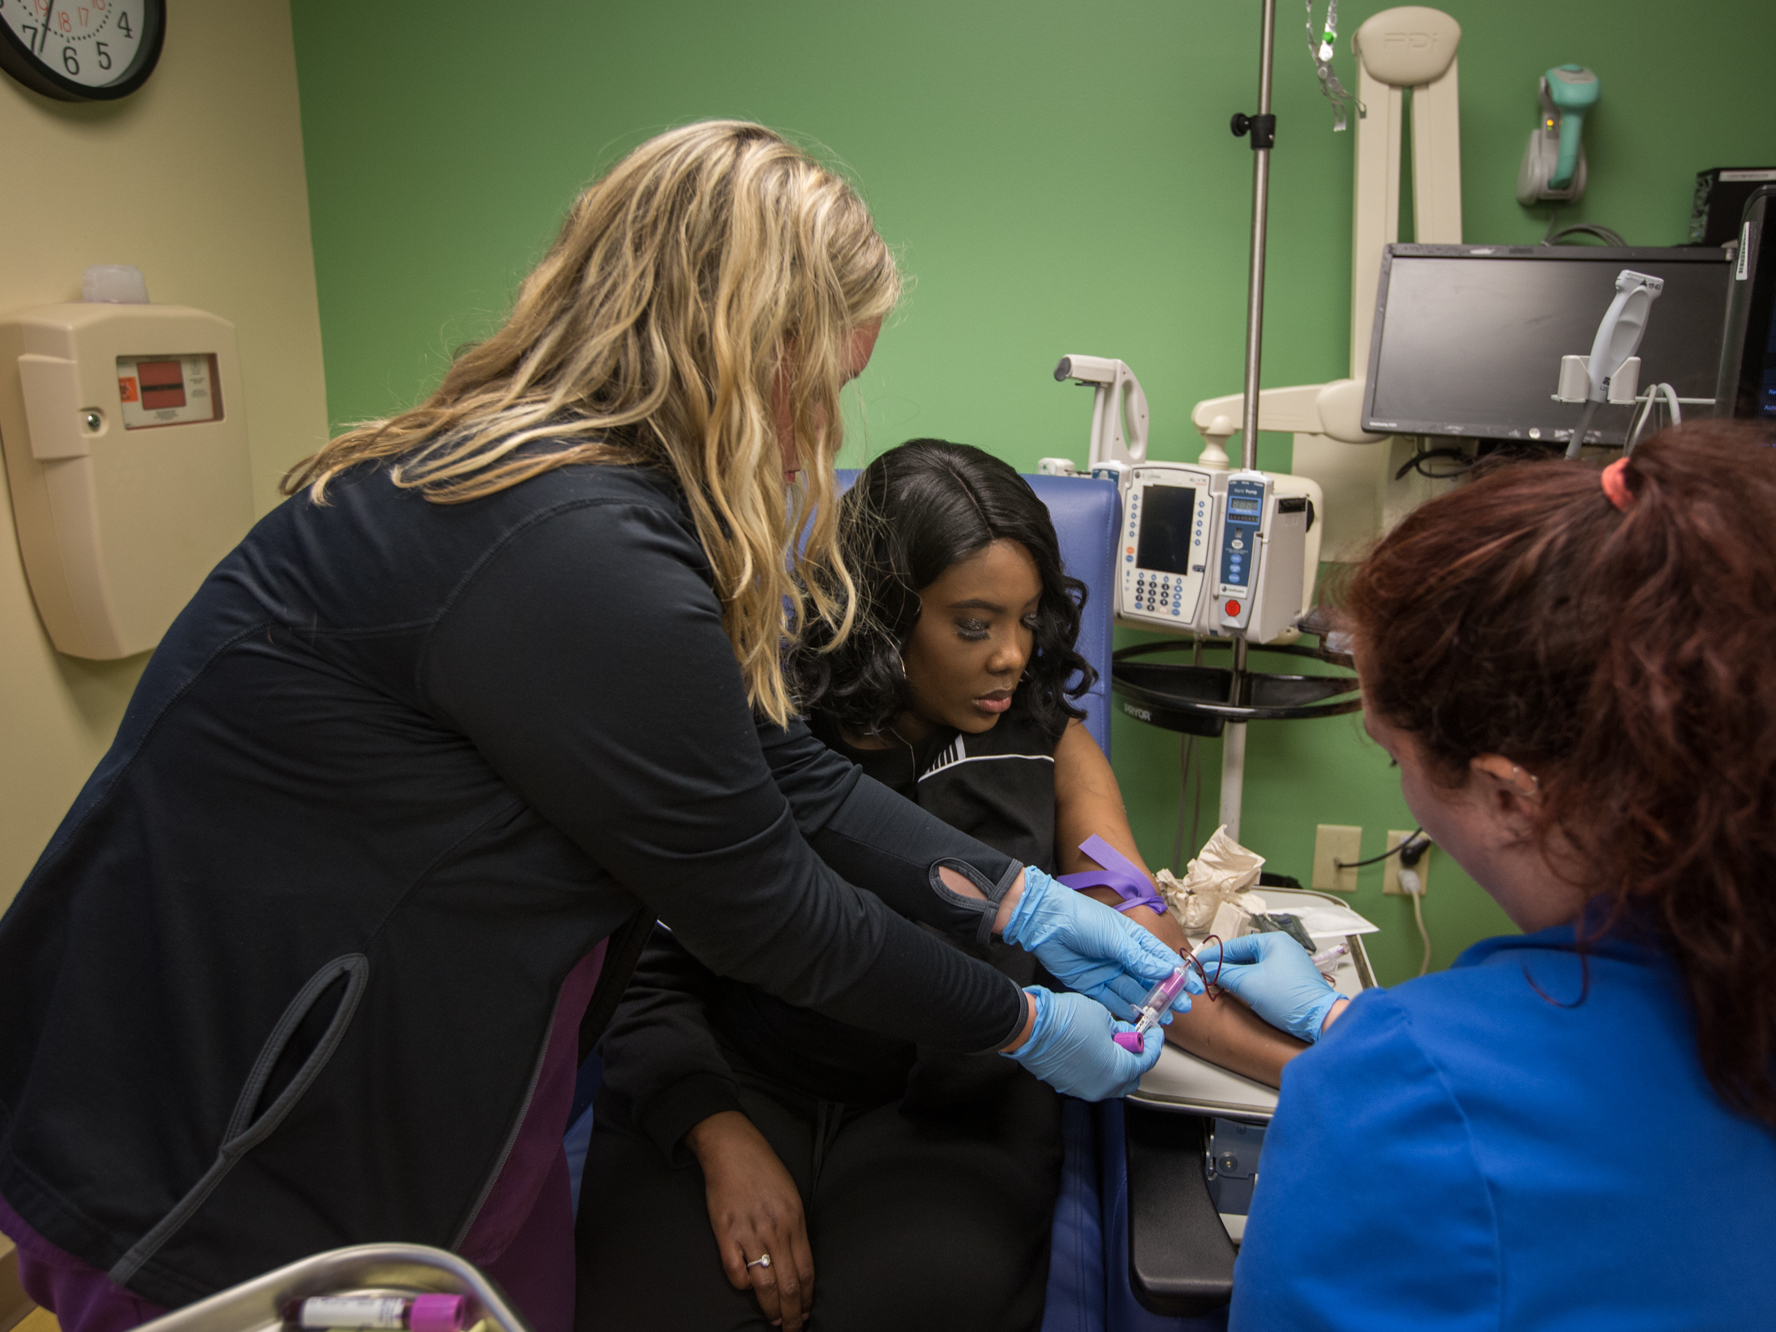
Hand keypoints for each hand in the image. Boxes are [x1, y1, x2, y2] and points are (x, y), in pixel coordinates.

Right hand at [685, 1111, 814, 1329]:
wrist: (732, 1149)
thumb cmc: (764, 1170)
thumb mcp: (791, 1196)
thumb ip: (795, 1229)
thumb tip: (798, 1264)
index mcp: (794, 1220)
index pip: (806, 1270)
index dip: (808, 1297)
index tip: (808, 1311)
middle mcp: (775, 1229)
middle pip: (788, 1283)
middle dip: (793, 1312)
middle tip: (793, 1328)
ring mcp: (749, 1232)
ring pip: (763, 1283)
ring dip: (770, 1307)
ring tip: (774, 1319)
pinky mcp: (725, 1232)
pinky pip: (735, 1270)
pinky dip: (742, 1284)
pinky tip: (747, 1287)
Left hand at [1001, 867, 1194, 1017]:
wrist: (1046, 922)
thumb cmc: (1082, 919)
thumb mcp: (1115, 937)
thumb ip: (1139, 957)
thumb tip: (1165, 971)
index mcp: (1133, 939)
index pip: (1161, 958)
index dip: (1179, 973)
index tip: (1195, 988)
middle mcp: (1123, 956)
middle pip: (1149, 979)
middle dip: (1167, 994)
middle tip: (1181, 1008)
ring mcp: (1108, 971)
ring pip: (1133, 992)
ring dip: (1149, 1005)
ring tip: (1165, 1018)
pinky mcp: (1091, 983)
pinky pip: (1112, 1000)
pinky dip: (1126, 1009)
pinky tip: (1139, 1017)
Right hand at [1003, 986, 1163, 1099]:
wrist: (1029, 1028)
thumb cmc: (1064, 1020)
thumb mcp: (1102, 1016)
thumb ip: (1119, 1030)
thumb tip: (1125, 1035)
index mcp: (1118, 1071)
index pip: (1146, 1059)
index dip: (1153, 1043)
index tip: (1153, 1032)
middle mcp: (1103, 1087)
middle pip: (1131, 1078)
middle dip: (1136, 1059)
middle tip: (1131, 1038)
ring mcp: (1084, 1089)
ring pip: (1111, 1082)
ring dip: (1116, 1065)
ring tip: (1110, 1042)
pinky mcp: (1068, 1087)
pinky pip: (1092, 1081)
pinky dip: (1098, 1068)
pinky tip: (1092, 1050)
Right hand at [1192, 934, 1342, 1043]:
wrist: (1319, 1020)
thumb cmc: (1287, 998)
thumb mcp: (1249, 984)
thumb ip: (1224, 974)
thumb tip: (1207, 970)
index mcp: (1274, 941)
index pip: (1236, 945)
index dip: (1214, 957)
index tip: (1198, 965)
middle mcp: (1282, 948)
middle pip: (1244, 955)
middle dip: (1226, 967)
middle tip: (1206, 977)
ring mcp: (1289, 964)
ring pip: (1253, 967)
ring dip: (1237, 976)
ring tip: (1220, 985)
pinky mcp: (1291, 980)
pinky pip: (1263, 976)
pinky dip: (1250, 982)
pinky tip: (1239, 991)